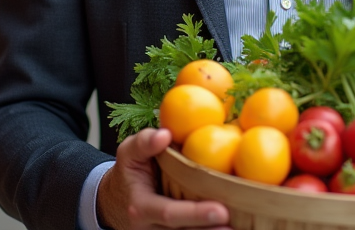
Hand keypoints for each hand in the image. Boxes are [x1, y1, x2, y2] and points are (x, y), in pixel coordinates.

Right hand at [96, 128, 231, 229]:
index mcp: (141, 207)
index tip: (221, 210)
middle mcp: (150, 228)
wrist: (115, 201)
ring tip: (239, 229)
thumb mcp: (128, 153)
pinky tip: (234, 227)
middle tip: (236, 225)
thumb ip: (144, 142)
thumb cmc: (129, 173)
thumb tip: (165, 134)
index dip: (195, 214)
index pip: (169, 213)